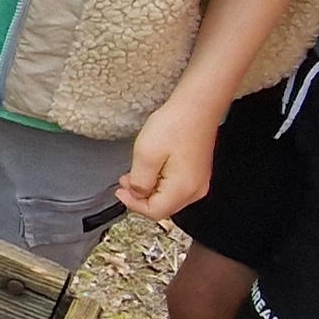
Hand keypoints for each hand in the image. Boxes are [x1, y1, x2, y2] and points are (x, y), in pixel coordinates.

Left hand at [119, 91, 225, 220]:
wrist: (197, 106)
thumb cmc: (174, 125)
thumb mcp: (146, 154)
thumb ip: (139, 181)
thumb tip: (137, 194)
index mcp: (183, 190)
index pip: (155, 212)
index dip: (133, 204)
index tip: (119, 190)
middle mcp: (195, 191)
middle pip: (163, 207)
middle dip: (140, 197)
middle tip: (124, 180)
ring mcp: (199, 182)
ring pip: (169, 197)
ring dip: (149, 189)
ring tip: (135, 172)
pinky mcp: (198, 172)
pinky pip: (176, 186)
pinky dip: (160, 182)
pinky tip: (152, 167)